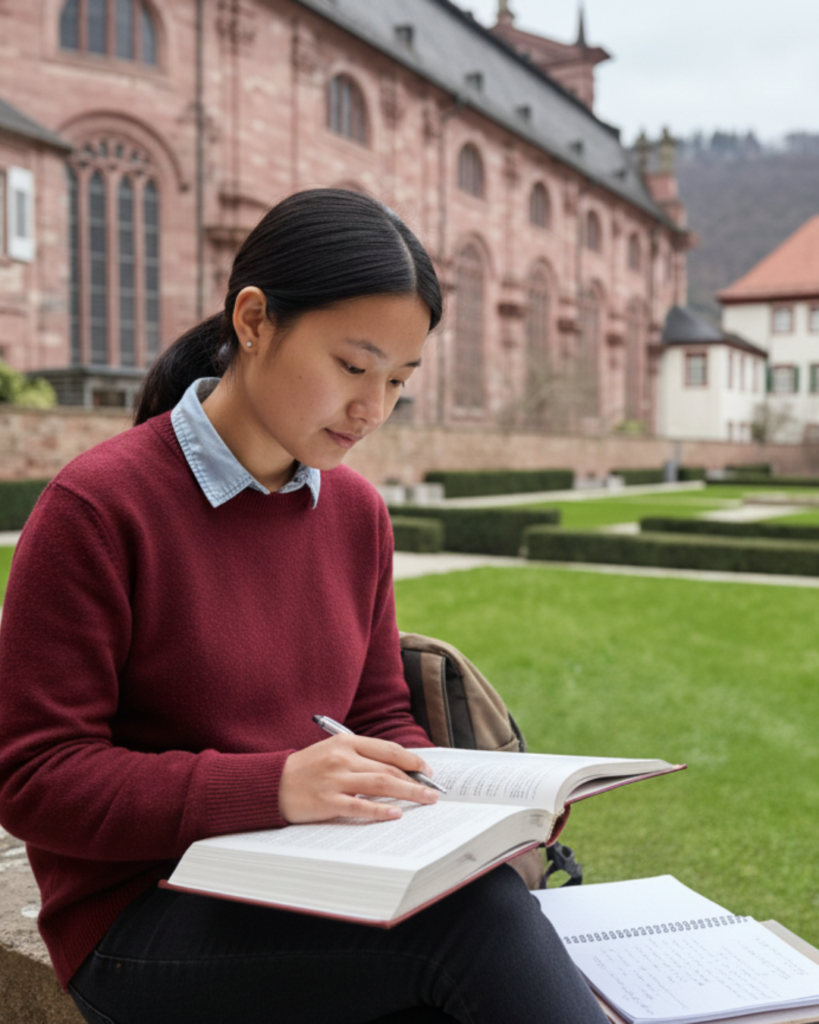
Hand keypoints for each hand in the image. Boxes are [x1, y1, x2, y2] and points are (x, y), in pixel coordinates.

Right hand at [279, 735, 438, 823]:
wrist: (271, 784)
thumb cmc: (306, 768)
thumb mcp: (333, 751)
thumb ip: (361, 756)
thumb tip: (397, 769)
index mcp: (346, 741)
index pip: (388, 749)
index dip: (412, 759)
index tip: (427, 770)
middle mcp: (342, 757)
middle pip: (388, 768)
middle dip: (416, 779)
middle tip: (433, 790)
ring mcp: (335, 779)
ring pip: (380, 784)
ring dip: (408, 792)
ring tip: (425, 800)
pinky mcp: (327, 801)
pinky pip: (360, 807)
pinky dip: (380, 810)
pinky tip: (396, 814)